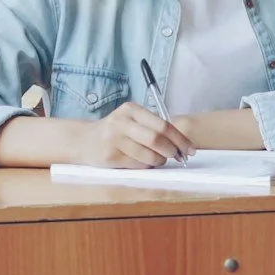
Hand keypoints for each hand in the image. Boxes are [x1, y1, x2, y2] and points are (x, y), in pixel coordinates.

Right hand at [70, 103, 194, 168]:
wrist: (84, 140)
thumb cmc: (116, 131)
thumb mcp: (131, 120)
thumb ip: (153, 126)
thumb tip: (182, 143)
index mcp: (131, 109)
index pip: (163, 124)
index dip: (180, 138)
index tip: (190, 149)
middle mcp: (121, 122)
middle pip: (157, 138)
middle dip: (173, 150)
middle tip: (179, 157)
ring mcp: (114, 139)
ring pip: (149, 154)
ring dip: (159, 160)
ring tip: (158, 159)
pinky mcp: (109, 156)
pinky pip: (137, 164)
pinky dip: (146, 166)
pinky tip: (144, 162)